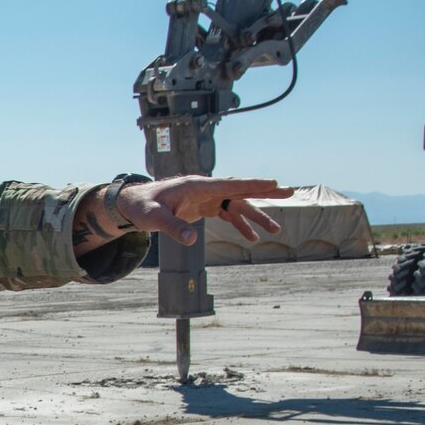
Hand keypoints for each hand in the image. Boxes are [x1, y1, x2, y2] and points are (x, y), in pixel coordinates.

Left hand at [116, 177, 290, 244]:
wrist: (133, 205)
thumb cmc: (143, 207)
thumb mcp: (155, 219)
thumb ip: (174, 228)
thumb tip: (192, 241)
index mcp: (197, 186)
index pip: (230, 184)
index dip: (252, 184)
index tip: (274, 183)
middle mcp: (205, 189)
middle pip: (240, 190)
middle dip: (265, 192)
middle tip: (290, 191)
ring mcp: (206, 197)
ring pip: (237, 204)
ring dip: (255, 216)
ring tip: (275, 229)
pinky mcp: (203, 206)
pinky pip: (227, 214)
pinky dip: (239, 224)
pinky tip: (251, 238)